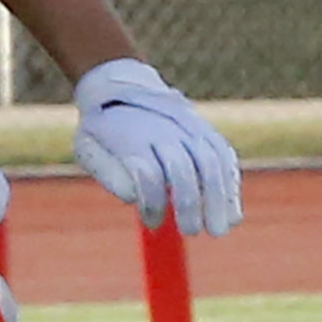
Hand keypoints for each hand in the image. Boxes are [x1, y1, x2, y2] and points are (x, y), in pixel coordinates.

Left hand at [70, 56, 238, 236]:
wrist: (121, 88)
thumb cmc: (101, 130)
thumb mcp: (89, 149)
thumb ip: (111, 174)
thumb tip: (137, 199)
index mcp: (131, 136)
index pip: (149, 173)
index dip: (153, 203)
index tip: (153, 225)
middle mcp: (165, 129)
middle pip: (184, 169)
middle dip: (190, 204)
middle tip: (192, 232)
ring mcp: (190, 127)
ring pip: (212, 163)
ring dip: (220, 199)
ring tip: (221, 229)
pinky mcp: (206, 130)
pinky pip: (224, 156)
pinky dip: (231, 184)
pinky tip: (233, 211)